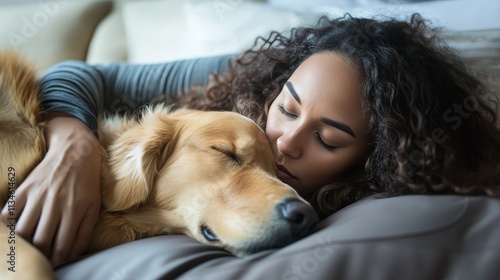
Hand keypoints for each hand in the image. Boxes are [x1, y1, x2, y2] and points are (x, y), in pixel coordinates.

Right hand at [1, 113, 101, 265]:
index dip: (57, 258)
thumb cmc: (87, 182)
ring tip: (32, 241)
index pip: (61, 246)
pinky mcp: (25, 188)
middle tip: (44, 253)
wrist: (75, 151)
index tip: (56, 258)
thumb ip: (85, 232)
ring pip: (23, 230)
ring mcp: (38, 196)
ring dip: (26, 241)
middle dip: (42, 253)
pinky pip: (9, 212)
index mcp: (74, 210)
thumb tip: (74, 254)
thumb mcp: (94, 207)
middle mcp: (55, 204)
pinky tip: (19, 225)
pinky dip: (10, 224)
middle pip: (40, 241)